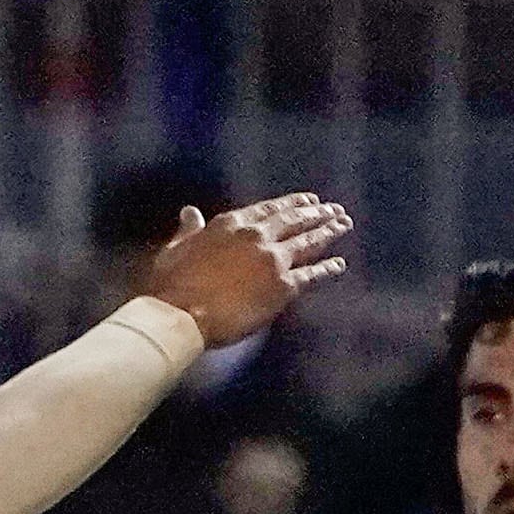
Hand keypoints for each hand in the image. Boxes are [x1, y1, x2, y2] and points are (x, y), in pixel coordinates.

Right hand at [135, 194, 353, 349]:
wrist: (181, 314)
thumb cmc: (170, 285)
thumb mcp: (176, 249)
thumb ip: (189, 230)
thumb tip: (189, 212)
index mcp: (232, 224)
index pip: (270, 209)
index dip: (292, 203)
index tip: (308, 200)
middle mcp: (257, 235)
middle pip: (295, 220)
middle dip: (317, 213)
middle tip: (334, 210)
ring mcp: (273, 260)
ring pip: (308, 241)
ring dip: (328, 232)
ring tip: (343, 225)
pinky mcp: (282, 286)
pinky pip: (311, 274)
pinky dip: (327, 268)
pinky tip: (339, 264)